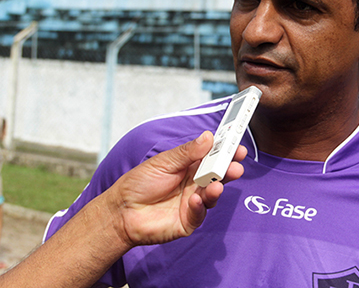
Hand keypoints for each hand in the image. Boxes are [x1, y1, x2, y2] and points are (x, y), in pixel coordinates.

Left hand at [102, 131, 245, 248]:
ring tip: (217, 184)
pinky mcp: (189, 220)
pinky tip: (194, 200)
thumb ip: (188, 152)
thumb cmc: (139, 183)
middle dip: (228, 170)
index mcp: (190, 166)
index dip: (226, 152)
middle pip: (217, 175)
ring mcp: (193, 202)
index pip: (213, 157)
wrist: (121, 211)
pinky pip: (199, 213)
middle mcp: (195, 183)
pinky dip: (200, 206)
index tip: (237, 147)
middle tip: (235, 165)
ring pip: (212, 195)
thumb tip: (208, 137)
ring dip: (217, 189)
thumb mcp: (164, 162)